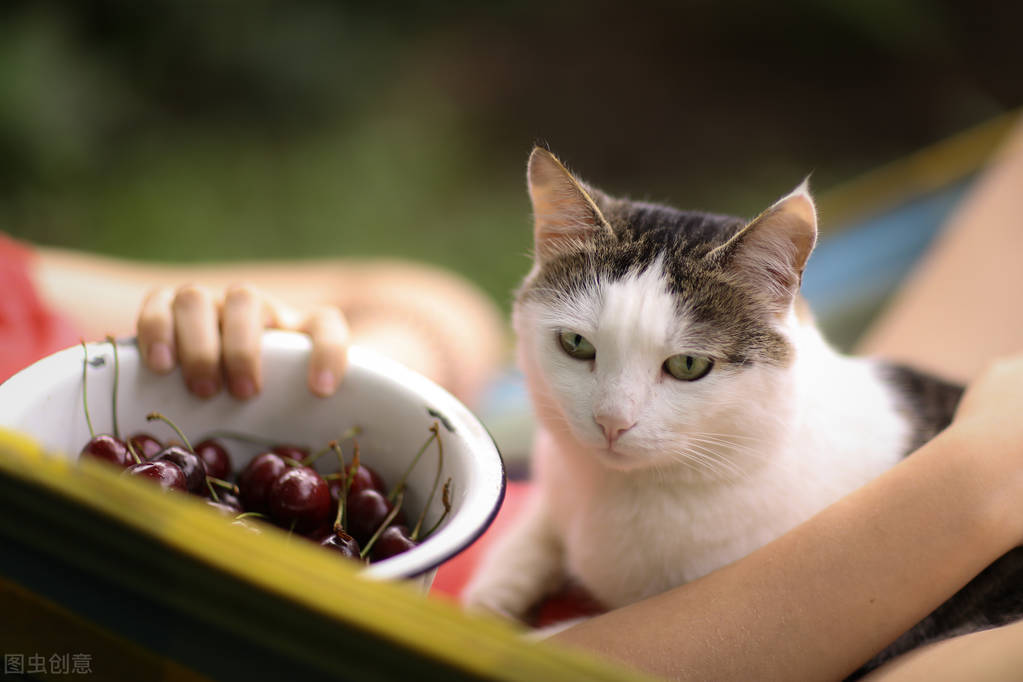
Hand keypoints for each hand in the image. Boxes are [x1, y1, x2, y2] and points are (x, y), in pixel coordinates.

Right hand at [137, 283, 347, 398]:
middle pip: (245, 299)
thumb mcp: (286, 406)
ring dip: (198, 346)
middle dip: (242, 350)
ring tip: (203, 390)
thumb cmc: (259, 406)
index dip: (328, 351)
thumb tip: (335, 446)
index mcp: (292, 329)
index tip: (321, 391)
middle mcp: (249, 310)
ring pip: (195, 299)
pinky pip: (157, 303)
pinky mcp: (165, 310)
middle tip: (244, 394)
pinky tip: (161, 367)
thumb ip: (304, 412)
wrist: (212, 393)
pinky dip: (156, 331)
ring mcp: (205, 306)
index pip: (324, 323)